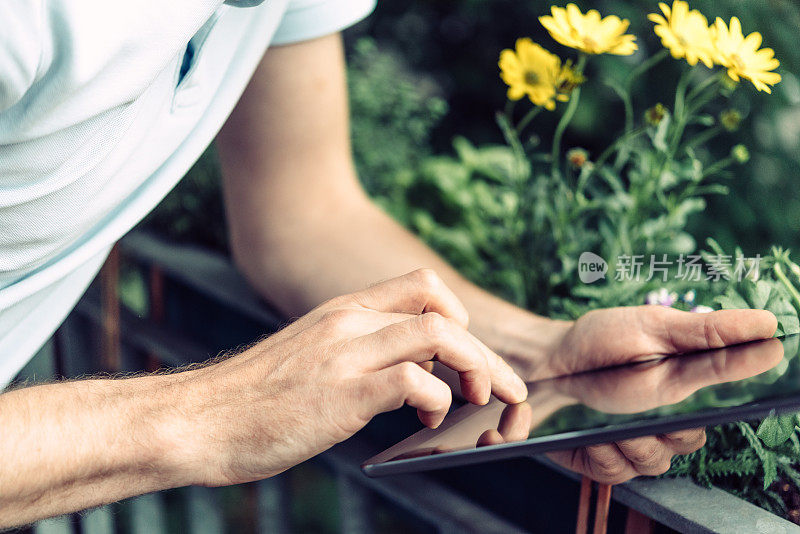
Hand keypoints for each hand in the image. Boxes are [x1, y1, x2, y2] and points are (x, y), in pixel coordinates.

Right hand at [172, 269, 527, 486]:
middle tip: (502, 387)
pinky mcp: (343, 394)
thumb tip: (403, 372)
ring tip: (476, 399)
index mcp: (341, 311)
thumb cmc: (251, 398)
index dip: (458, 313)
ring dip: (475, 369)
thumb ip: (353, 351)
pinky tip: (428, 419)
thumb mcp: (308, 355)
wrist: (197, 419)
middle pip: (442, 312)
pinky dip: (438, 399)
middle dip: (486, 352)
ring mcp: (346, 355)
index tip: (467, 351)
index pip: (420, 285)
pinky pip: (414, 381)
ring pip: (439, 337)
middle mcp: (348, 323)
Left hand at [541, 305, 776, 483]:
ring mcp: (633, 442)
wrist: (546, 358)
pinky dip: (599, 454)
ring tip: (607, 419)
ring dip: (628, 441)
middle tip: (643, 405)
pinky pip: (614, 473)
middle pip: (686, 444)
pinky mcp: (603, 458)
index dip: (711, 413)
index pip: (718, 412)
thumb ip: (708, 334)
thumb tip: (770, 325)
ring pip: (652, 464)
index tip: (690, 403)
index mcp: (686, 388)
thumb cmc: (602, 339)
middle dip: (665, 427)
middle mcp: (664, 421)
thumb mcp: (654, 327)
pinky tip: (589, 435)